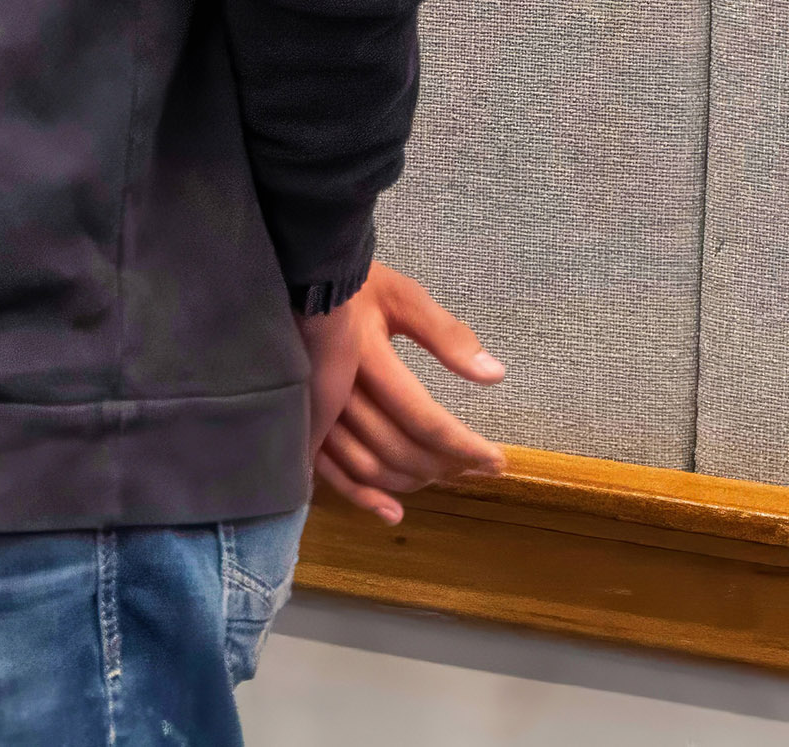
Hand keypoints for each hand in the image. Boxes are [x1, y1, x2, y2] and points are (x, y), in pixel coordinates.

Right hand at [305, 261, 505, 523]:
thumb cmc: (352, 283)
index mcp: (363, 356)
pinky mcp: (302, 420)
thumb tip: (493, 375)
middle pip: (398, 448)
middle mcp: (335, 388)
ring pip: (366, 465)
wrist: (292, 279)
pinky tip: (392, 512)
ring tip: (445, 477)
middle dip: (446, 466)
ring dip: (412, 481)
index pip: (423, 418)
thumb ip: (447, 335)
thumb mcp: (402, 295)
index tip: (499, 460)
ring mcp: (313, 409)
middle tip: (480, 467)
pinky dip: (360, 496)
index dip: (464, 446)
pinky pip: (328, 469)